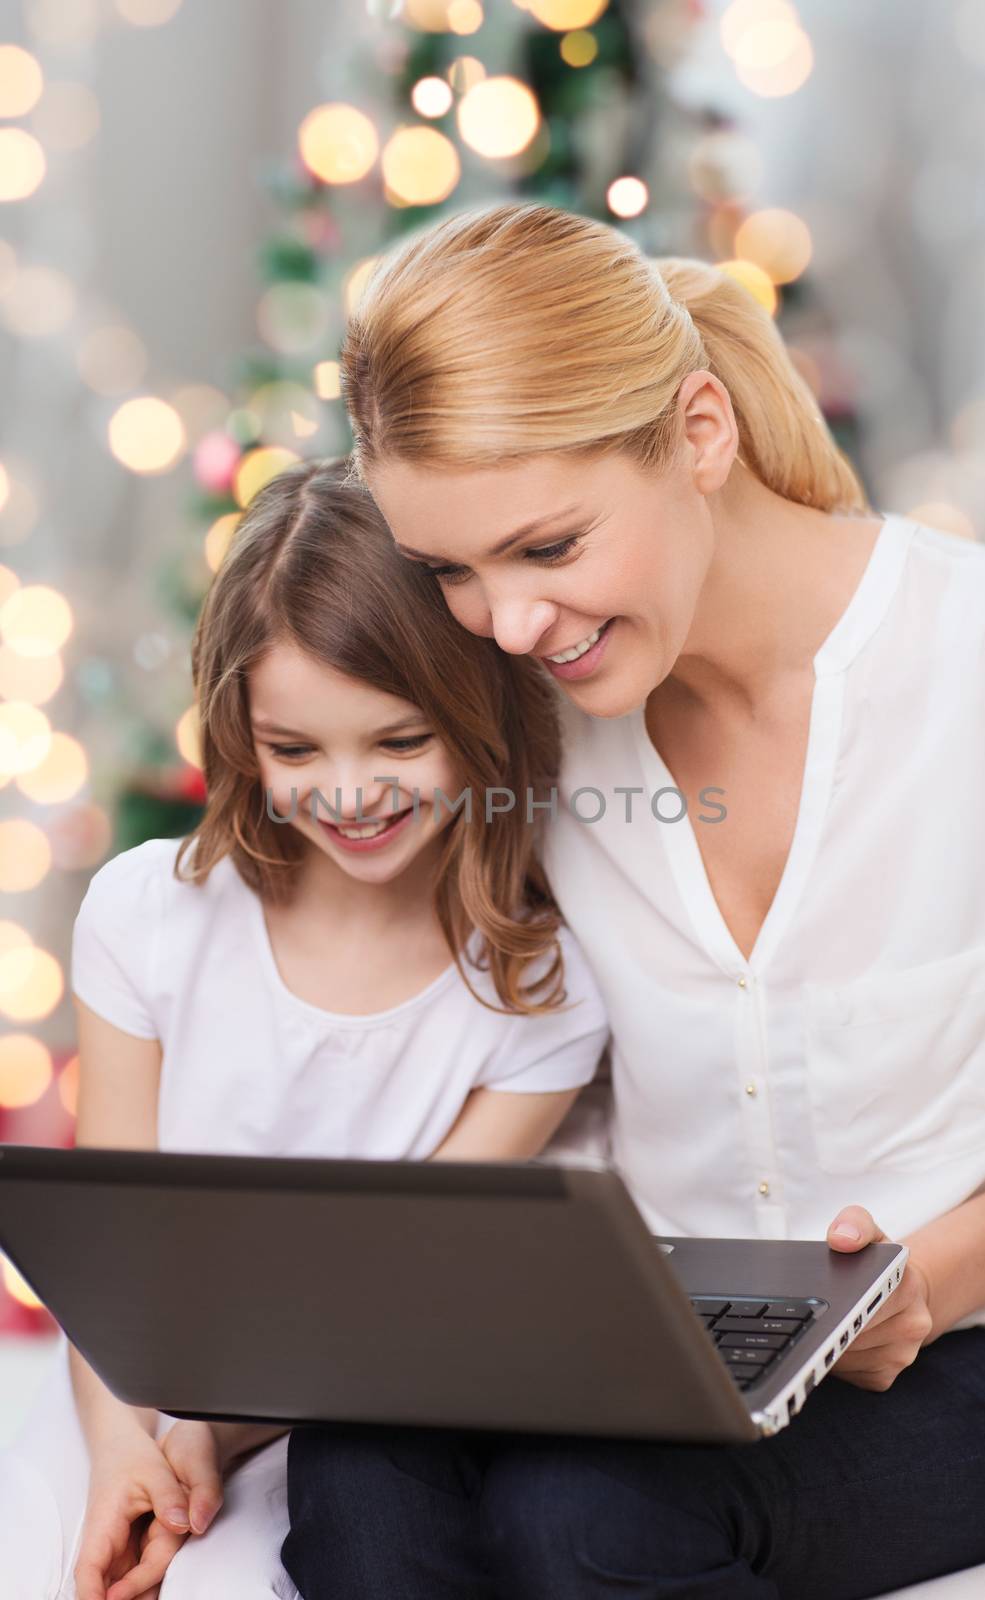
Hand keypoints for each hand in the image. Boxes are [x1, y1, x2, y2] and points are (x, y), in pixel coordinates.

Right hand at [94, 1423, 224, 1599]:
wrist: (121, 1446)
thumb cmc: (131, 1456)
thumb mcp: (155, 1471)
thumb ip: (169, 1498)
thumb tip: (182, 1524)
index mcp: (103, 1524)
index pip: (90, 1570)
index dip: (93, 1596)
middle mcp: (104, 1542)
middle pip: (107, 1586)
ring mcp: (114, 1549)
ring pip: (119, 1585)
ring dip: (135, 1595)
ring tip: (160, 1596)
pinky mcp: (125, 1549)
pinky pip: (130, 1575)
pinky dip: (141, 1587)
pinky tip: (156, 1594)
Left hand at [825, 1204, 933, 1390]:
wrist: (903, 1292)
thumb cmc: (876, 1264)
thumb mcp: (866, 1231)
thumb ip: (853, 1224)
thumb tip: (840, 1239)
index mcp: (907, 1285)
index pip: (864, 1302)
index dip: (839, 1307)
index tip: (821, 1308)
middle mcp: (913, 1323)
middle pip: (852, 1334)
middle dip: (827, 1325)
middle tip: (810, 1313)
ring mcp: (903, 1354)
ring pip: (847, 1358)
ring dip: (828, 1345)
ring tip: (822, 1324)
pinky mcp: (887, 1377)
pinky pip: (849, 1374)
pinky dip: (835, 1362)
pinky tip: (834, 1344)